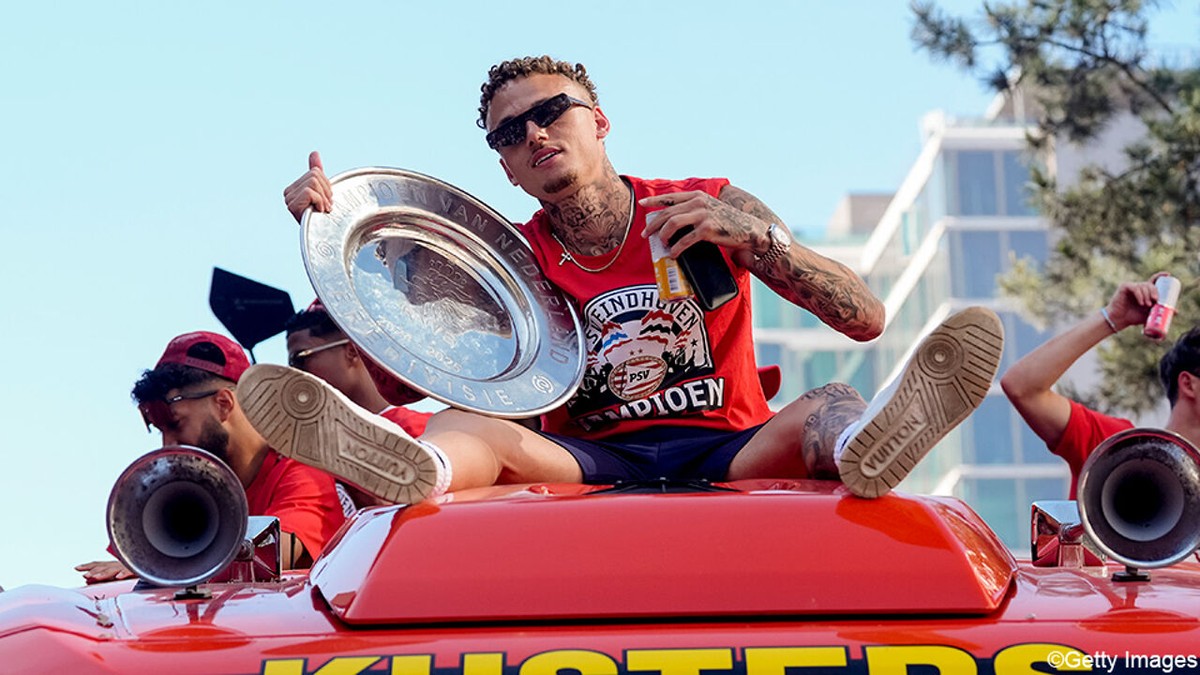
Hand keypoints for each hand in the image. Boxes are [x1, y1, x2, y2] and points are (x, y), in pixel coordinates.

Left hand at [75, 560, 134, 584]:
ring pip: (114, 569)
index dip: (88, 565)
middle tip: (85, 576)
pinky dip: (124, 573)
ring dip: (104, 573)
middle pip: (104, 567)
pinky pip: (130, 571)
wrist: (151, 562)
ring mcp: (127, 566)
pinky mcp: (136, 569)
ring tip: (95, 577)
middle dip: (94, 571)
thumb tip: (87, 579)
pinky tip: (119, 576)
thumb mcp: (117, 572)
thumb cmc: (133, 568)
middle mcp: (118, 564)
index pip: (98, 564)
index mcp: (113, 564)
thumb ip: (104, 575)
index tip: (76, 568)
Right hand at [283, 151, 333, 223]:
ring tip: (322, 209)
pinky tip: (319, 211)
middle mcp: (288, 193)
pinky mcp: (292, 205)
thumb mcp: (321, 191)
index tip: (326, 200)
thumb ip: (316, 172)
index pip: (315, 172)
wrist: (322, 235)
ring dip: (324, 198)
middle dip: (326, 191)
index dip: (327, 185)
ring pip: (313, 182)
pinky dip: (319, 201)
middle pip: (315, 175)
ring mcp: (289, 199)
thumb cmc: (322, 217)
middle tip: (325, 205)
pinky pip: (310, 192)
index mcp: (294, 188)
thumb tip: (314, 153)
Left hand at [638, 191, 764, 258]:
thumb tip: (673, 222)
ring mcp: (703, 215)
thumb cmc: (728, 222)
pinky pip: (685, 240)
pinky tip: (673, 254)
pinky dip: (676, 248)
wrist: (749, 230)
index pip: (671, 197)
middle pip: (668, 213)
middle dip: (653, 225)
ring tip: (661, 244)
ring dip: (662, 235)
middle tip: (645, 235)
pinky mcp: (707, 230)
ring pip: (672, 223)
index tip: (641, 204)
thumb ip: (694, 210)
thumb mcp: (710, 209)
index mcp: (698, 196)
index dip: (654, 201)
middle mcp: (698, 202)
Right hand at [1105, 272, 1167, 329]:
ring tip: (1146, 305)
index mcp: (1145, 292)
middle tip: (1156, 300)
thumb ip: (1160, 311)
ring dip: (1147, 295)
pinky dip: (1140, 295)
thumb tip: (1177, 312)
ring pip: (1143, 286)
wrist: (1119, 320)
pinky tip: (1141, 302)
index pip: (1153, 280)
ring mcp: (1131, 286)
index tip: (1168, 275)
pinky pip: (1135, 288)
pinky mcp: (1124, 287)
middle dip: (1155, 291)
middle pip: (1150, 284)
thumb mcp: (1150, 314)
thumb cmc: (1133, 317)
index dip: (1160, 276)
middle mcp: (1139, 287)